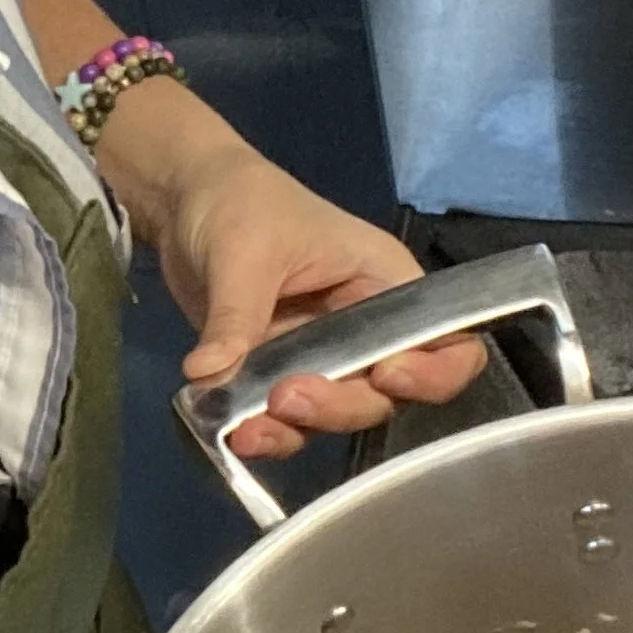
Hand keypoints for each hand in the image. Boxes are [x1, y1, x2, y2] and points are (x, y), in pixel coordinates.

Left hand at [103, 86, 483, 453]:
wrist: (186, 199)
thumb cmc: (239, 202)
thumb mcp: (243, 250)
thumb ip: (236, 317)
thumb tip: (209, 374)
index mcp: (384, 282)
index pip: (446, 343)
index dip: (432, 374)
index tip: (385, 376)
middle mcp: (366, 327)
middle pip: (385, 393)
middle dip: (341, 405)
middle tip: (286, 397)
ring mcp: (323, 356)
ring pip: (336, 414)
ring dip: (299, 428)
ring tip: (247, 427)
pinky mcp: (280, 373)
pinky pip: (287, 419)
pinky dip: (265, 431)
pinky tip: (231, 433)